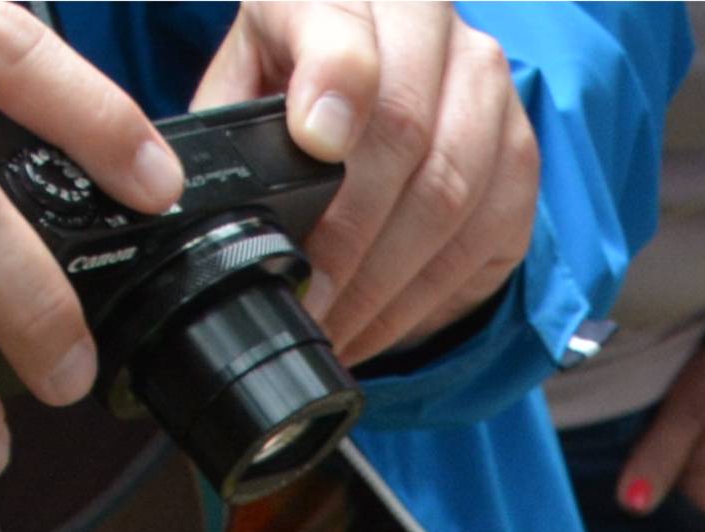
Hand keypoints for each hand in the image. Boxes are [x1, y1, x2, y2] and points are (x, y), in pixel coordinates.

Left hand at [197, 1, 541, 366]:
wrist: (375, 81)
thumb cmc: (292, 87)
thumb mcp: (242, 87)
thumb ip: (230, 128)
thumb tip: (185, 200)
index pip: (345, 25)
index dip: (336, 81)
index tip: (317, 142)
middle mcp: (423, 19)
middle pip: (405, 125)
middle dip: (349, 234)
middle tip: (310, 299)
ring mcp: (483, 83)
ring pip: (451, 188)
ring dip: (388, 280)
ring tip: (338, 328)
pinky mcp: (519, 147)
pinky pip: (489, 231)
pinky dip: (429, 294)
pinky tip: (380, 323)